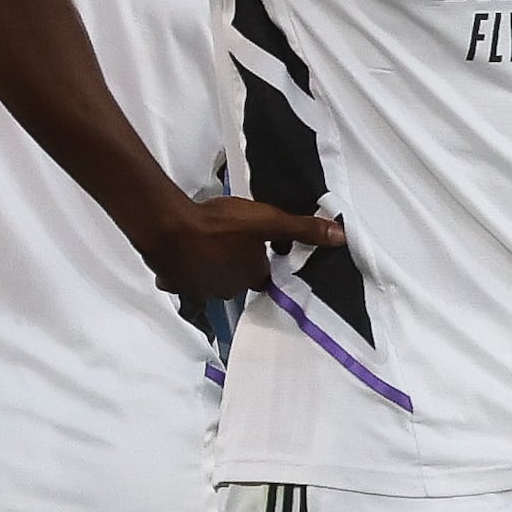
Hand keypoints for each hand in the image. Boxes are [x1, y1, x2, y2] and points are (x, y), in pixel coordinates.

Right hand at [143, 193, 340, 305]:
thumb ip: (303, 229)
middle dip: (235, 268)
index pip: (264, 277)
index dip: (261, 264)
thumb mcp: (268, 220)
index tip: (258, 253)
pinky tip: (180, 272)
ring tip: (206, 255)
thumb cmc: (218, 224)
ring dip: (210, 274)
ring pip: (210, 286)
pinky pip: (182, 291)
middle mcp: (228, 289)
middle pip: (237, 282)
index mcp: (251, 276)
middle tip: (230, 247)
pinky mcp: (176, 285)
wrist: (170, 227)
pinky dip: (183, 283)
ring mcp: (201, 290)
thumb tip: (341, 236)